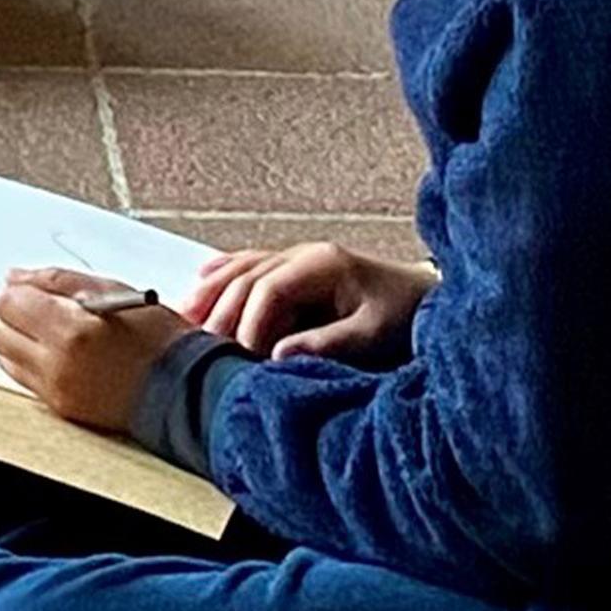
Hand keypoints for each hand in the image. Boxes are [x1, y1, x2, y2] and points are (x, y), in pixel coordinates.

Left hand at [0, 268, 189, 433]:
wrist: (187, 390)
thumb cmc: (159, 338)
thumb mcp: (114, 290)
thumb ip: (58, 281)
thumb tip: (15, 278)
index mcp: (72, 328)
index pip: (10, 302)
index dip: (17, 290)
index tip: (29, 288)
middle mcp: (57, 362)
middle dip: (7, 313)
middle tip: (30, 306)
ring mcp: (57, 389)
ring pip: (3, 355)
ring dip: (14, 338)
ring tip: (45, 329)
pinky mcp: (62, 407)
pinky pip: (24, 379)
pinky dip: (28, 361)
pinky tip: (53, 352)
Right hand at [189, 242, 435, 364]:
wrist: (427, 299)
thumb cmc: (406, 315)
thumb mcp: (375, 335)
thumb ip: (329, 343)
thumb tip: (279, 355)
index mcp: (323, 264)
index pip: (269, 290)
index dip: (248, 323)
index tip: (238, 356)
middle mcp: (305, 255)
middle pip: (247, 277)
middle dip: (221, 311)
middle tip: (201, 346)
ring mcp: (298, 258)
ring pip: (242, 268)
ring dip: (211, 290)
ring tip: (182, 315)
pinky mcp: (297, 269)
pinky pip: (250, 265)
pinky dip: (223, 272)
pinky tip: (201, 277)